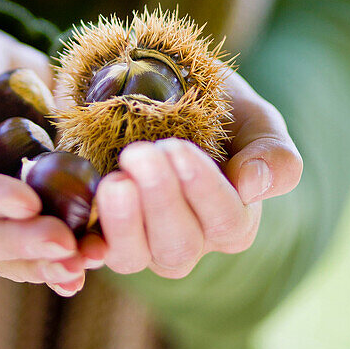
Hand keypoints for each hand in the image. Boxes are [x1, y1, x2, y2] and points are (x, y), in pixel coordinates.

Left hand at [89, 68, 303, 277]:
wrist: (157, 91)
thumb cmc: (215, 107)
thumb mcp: (253, 118)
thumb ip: (272, 152)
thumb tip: (253, 186)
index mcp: (231, 219)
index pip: (226, 222)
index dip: (202, 190)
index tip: (178, 150)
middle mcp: (186, 240)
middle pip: (178, 247)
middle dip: (159, 201)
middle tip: (139, 154)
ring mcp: (139, 240)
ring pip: (133, 258)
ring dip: (122, 223)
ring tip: (113, 182)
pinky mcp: (98, 231)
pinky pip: (89, 253)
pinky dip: (82, 248)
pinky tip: (77, 233)